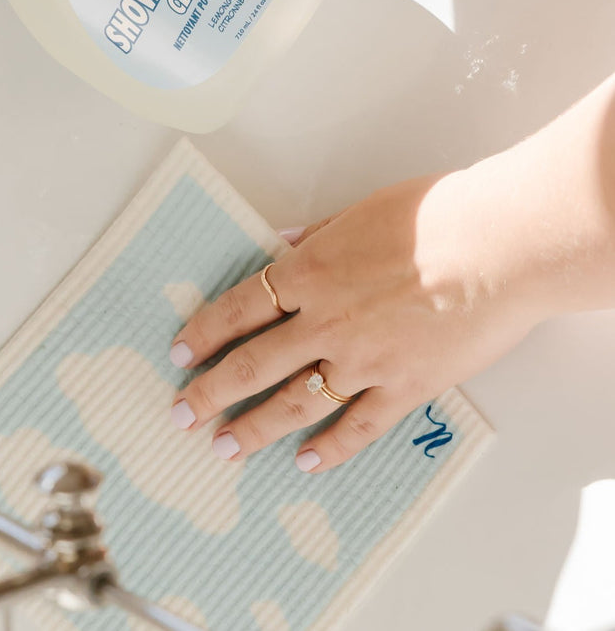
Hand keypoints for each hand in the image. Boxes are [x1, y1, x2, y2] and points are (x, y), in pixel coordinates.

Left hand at [168, 166, 547, 472]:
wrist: (497, 247)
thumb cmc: (433, 216)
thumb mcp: (359, 212)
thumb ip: (317, 235)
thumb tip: (284, 241)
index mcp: (309, 272)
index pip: (239, 309)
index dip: (204, 333)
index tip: (179, 353)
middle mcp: (325, 322)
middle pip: (253, 363)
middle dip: (211, 391)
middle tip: (182, 414)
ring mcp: (363, 360)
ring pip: (295, 403)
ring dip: (255, 428)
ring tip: (225, 447)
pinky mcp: (405, 387)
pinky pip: (358, 426)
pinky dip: (330, 448)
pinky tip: (306, 462)